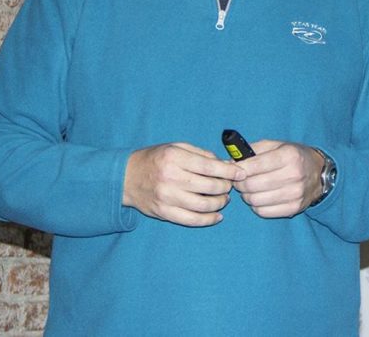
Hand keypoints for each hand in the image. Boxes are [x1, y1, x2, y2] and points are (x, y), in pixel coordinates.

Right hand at [122, 142, 244, 226]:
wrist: (127, 177)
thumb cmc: (155, 159)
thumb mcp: (176, 147)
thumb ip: (201, 154)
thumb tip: (225, 164)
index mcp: (175, 158)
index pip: (209, 167)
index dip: (229, 171)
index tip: (241, 173)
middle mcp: (171, 178)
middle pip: (209, 186)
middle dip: (226, 187)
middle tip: (229, 186)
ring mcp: (167, 197)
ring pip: (203, 205)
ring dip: (220, 203)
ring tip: (223, 199)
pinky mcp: (164, 213)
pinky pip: (192, 220)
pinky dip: (208, 219)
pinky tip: (217, 216)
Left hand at [233, 140, 324, 217]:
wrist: (319, 173)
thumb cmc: (293, 157)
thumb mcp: (277, 145)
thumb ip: (253, 150)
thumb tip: (230, 162)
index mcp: (288, 156)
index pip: (254, 165)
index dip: (238, 169)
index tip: (234, 170)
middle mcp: (294, 175)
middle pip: (252, 185)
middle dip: (240, 183)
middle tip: (239, 180)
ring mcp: (295, 194)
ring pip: (255, 200)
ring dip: (246, 195)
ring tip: (249, 189)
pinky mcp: (294, 208)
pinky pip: (263, 212)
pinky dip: (256, 206)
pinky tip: (259, 198)